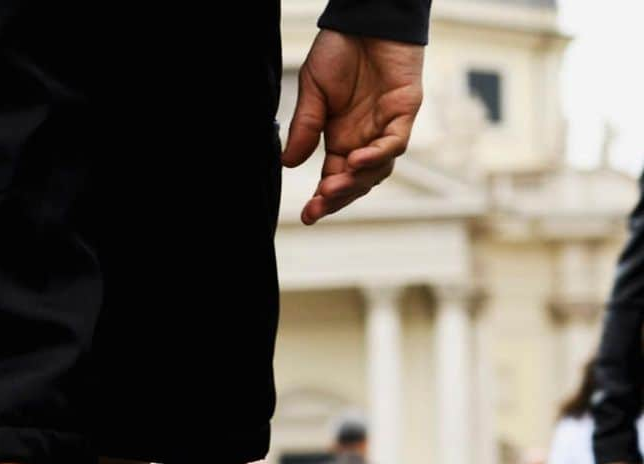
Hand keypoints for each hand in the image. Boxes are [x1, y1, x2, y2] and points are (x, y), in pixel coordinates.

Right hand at [283, 31, 424, 225]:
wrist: (366, 16)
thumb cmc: (340, 48)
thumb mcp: (313, 90)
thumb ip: (305, 127)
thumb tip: (288, 163)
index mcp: (342, 138)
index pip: (334, 178)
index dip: (323, 199)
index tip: (307, 214)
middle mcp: (365, 138)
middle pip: (356, 182)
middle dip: (338, 198)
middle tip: (318, 206)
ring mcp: (386, 127)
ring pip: (377, 170)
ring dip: (356, 182)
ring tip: (332, 186)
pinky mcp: (405, 111)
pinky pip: (394, 143)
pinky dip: (377, 156)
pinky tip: (356, 161)